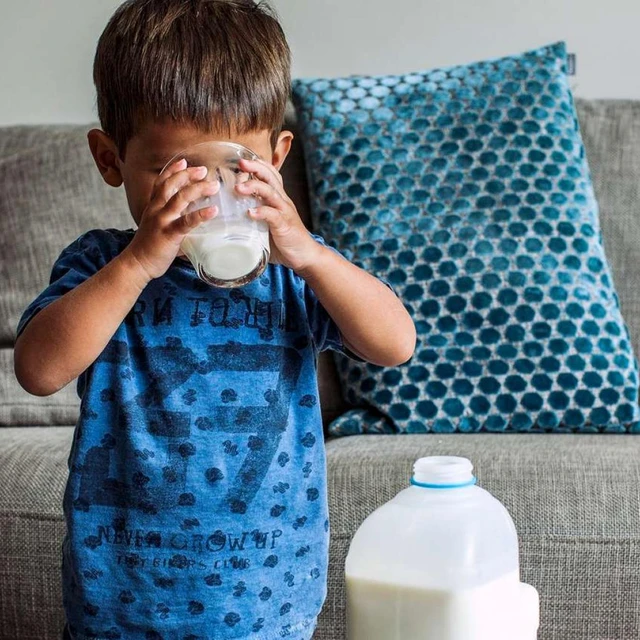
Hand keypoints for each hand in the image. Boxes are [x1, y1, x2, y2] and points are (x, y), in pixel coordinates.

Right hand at [124, 158, 219, 279]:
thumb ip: (171, 220)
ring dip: (198, 189)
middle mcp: (156, 210)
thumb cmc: (149, 248)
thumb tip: (190, 222)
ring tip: (213, 186)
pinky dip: (201, 214)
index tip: (184, 161)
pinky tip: (214, 211)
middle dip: (187, 174)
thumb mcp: (156, 227)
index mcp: (153, 207)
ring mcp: (162, 221)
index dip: (172, 170)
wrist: (137, 264)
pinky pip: (187, 222)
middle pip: (170, 185)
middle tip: (203, 170)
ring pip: (180, 198)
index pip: (161, 182)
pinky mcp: (169, 234)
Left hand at [235, 158, 323, 272]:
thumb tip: (229, 218)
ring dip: (255, 187)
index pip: (270, 175)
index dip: (257, 165)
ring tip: (239, 188)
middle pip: (271, 177)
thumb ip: (253, 217)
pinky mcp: (284, 225)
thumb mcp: (267, 224)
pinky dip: (261, 212)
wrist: (304, 256)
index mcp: (278, 199)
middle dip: (255, 167)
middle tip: (240, 162)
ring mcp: (284, 212)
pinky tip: (250, 213)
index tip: (241, 160)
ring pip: (271, 192)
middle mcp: (282, 201)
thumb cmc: (283, 241)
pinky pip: (273, 215)